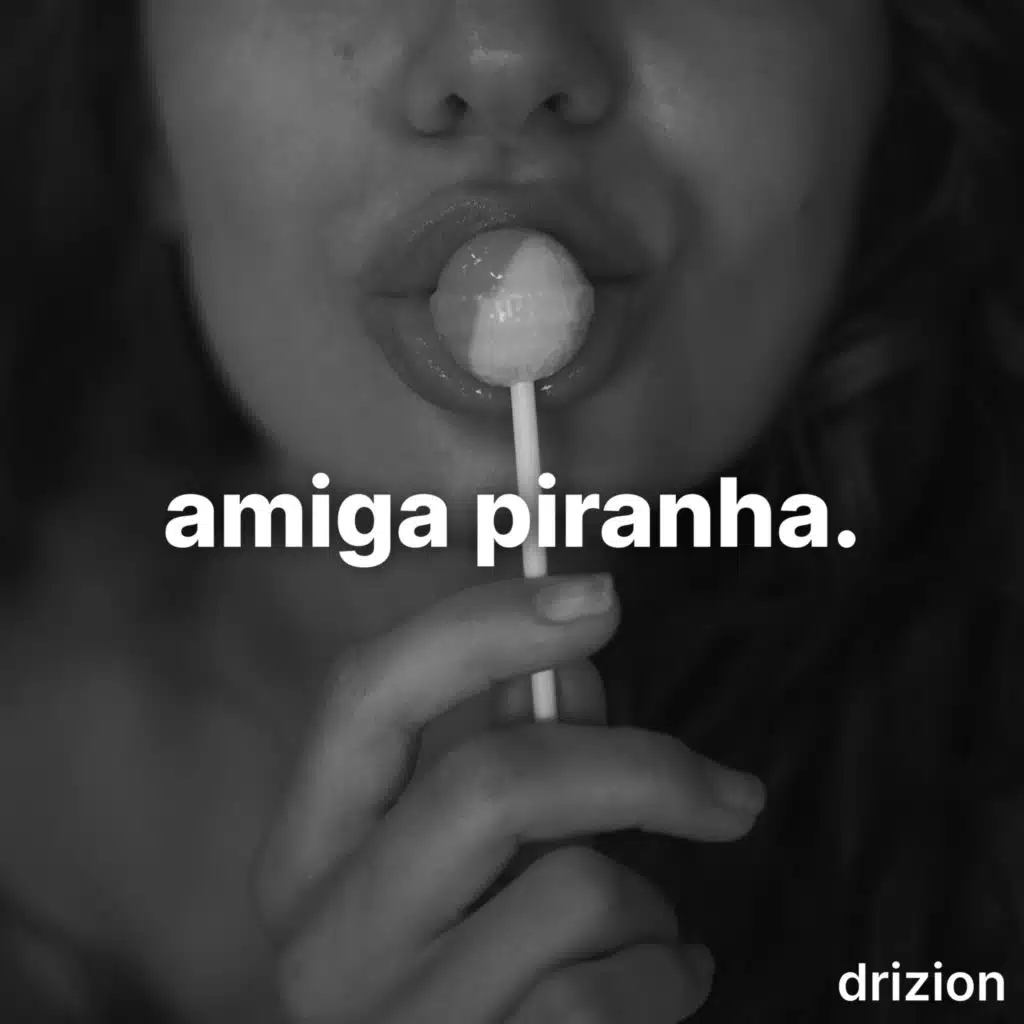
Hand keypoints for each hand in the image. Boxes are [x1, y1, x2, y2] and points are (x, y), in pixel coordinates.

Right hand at [253, 575, 764, 1022]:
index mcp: (307, 848)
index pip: (370, 691)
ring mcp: (393, 1019)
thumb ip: (503, 753)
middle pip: (492, 780)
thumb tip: (572, 667)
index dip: (483, 625)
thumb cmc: (464, 969)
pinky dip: (666, 976)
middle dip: (640, 770)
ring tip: (643, 930)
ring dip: (647, 901)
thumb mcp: (465, 858)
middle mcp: (325, 933)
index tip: (598, 596)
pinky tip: (658, 984)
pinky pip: (608, 992)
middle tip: (732, 795)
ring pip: (574, 889)